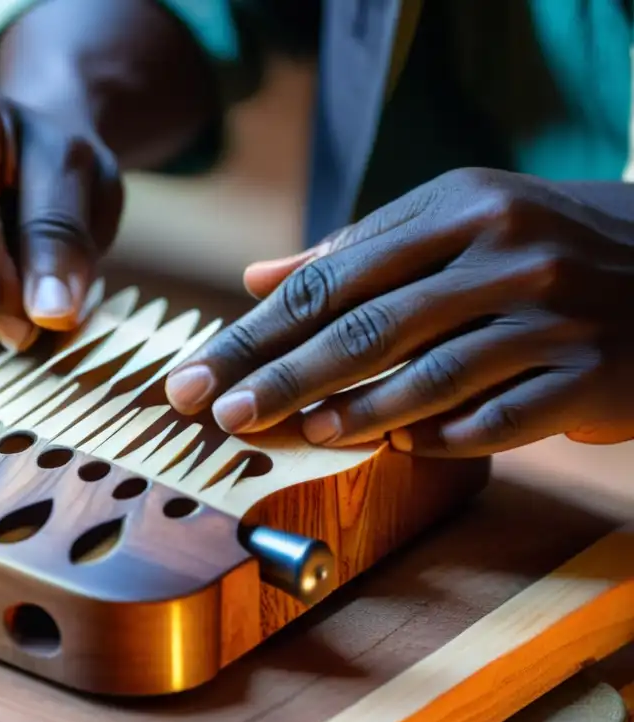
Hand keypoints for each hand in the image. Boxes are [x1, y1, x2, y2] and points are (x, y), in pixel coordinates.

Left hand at [165, 168, 633, 456]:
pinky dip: (445, 437)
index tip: (195, 373)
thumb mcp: (455, 219)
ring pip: (431, 374)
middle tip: (218, 414)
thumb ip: (355, 251)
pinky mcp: (592, 372)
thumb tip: (255, 279)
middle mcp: (503, 253)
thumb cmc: (542, 242)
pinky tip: (400, 449)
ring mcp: (551, 313)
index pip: (328, 279)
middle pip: (364, 327)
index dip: (253, 331)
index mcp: (456, 207)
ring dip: (355, 412)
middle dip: (279, 376)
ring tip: (295, 433)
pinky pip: (502, 418)